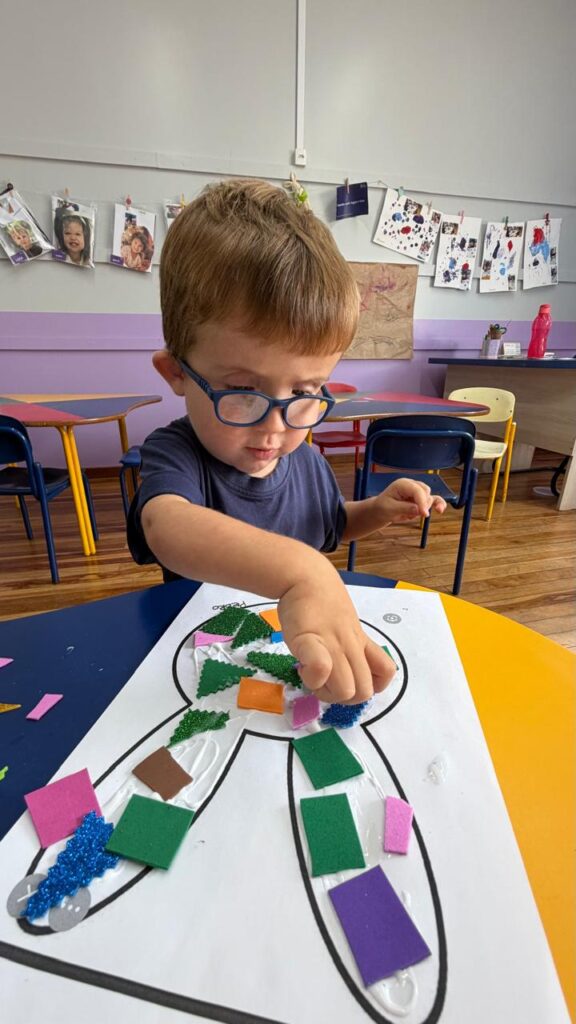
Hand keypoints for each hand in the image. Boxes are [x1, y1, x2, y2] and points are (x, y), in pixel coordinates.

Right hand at [278, 573, 396, 703]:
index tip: (347, 678)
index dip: (370, 685)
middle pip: (364, 692)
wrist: (305, 576)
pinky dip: (314, 678)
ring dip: (326, 692)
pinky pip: (322, 668)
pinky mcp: (309, 641)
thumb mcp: (344, 624)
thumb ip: (347, 646)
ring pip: (346, 690)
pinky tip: (302, 666)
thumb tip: (339, 670)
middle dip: (342, 697)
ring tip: (311, 674)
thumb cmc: (321, 601)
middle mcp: (352, 646)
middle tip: (324, 681)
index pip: (386, 672)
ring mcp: (333, 644)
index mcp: (361, 642)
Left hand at [375, 478, 446, 524]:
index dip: (422, 502)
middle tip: (411, 515)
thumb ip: (404, 508)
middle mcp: (412, 485)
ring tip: (409, 515)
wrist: (381, 511)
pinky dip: (438, 504)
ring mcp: (418, 492)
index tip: (424, 514)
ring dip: (424, 508)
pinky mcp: (421, 499)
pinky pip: (433, 500)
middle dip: (422, 505)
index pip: (417, 490)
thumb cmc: (383, 508)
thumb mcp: (390, 509)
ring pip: (429, 498)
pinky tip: (441, 510)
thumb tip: (419, 510)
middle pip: (425, 492)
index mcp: (402, 484)